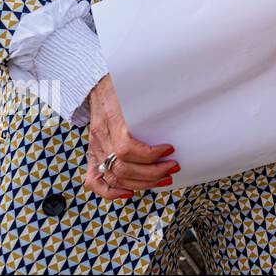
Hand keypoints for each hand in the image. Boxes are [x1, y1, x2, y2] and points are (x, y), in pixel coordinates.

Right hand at [84, 75, 177, 200]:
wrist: (98, 83)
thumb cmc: (122, 85)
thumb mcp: (139, 88)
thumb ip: (155, 96)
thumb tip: (183, 98)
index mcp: (112, 118)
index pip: (126, 147)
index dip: (150, 154)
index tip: (170, 149)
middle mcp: (101, 136)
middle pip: (122, 168)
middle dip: (152, 173)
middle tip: (173, 167)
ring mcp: (95, 147)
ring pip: (114, 177)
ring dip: (142, 183)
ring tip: (163, 178)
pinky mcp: (93, 154)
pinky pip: (93, 181)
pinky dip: (111, 192)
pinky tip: (130, 192)